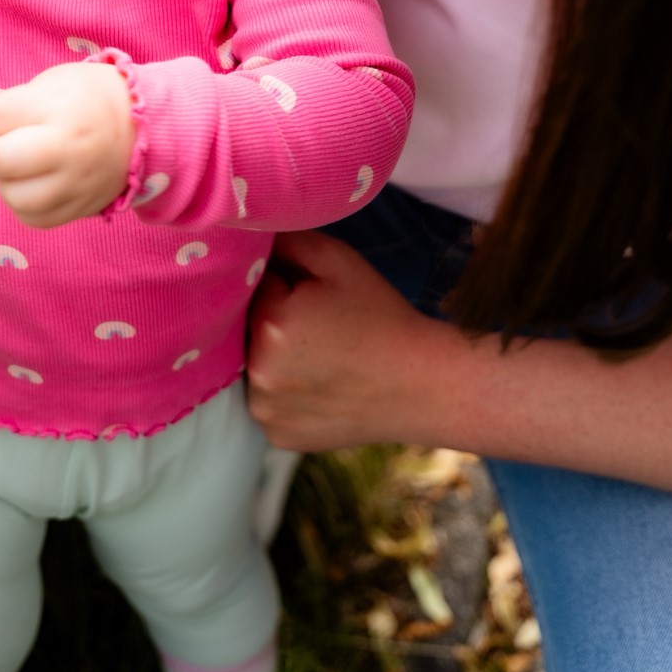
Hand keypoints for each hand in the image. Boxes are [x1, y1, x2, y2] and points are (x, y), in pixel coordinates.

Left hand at [0, 62, 135, 227]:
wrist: (145, 125)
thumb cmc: (87, 97)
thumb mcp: (47, 84)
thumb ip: (4, 106)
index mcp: (55, 106)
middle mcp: (66, 146)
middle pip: (0, 162)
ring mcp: (76, 182)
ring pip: (15, 198)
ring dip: (6, 184)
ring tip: (22, 167)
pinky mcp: (82, 208)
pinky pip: (35, 218)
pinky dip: (24, 204)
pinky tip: (35, 185)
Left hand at [248, 229, 434, 451]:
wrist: (423, 384)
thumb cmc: (381, 316)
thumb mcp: (338, 260)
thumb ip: (287, 239)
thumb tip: (249, 234)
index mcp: (271, 323)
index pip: (253, 287)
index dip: (283, 285)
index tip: (313, 296)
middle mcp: (259, 372)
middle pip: (248, 329)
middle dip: (273, 321)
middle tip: (319, 327)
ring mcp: (266, 411)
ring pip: (253, 366)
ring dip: (272, 357)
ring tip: (318, 356)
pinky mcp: (278, 437)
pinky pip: (266, 402)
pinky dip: (282, 392)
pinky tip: (316, 384)